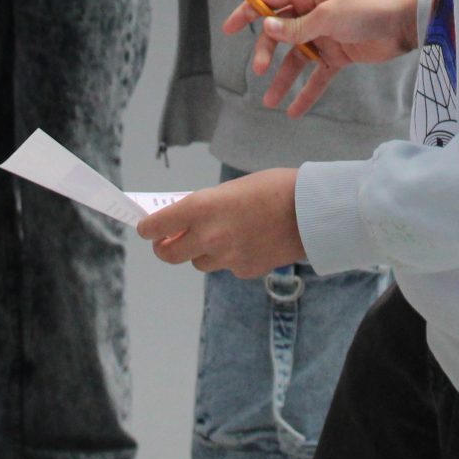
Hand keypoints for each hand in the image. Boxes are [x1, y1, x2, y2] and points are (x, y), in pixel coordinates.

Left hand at [136, 168, 304, 278]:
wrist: (312, 211)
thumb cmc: (274, 188)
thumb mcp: (231, 189)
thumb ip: (205, 205)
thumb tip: (184, 217)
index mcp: (201, 207)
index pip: (155, 226)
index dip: (147, 228)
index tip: (146, 227)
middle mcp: (208, 236)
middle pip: (168, 254)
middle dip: (165, 247)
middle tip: (168, 241)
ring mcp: (226, 257)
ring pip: (199, 262)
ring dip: (201, 252)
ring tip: (220, 235)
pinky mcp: (244, 270)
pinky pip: (226, 266)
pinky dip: (230, 257)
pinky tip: (248, 241)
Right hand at [222, 0, 421, 119]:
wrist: (405, 24)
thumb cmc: (368, 8)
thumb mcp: (329, 15)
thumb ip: (297, 26)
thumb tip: (266, 26)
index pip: (269, 0)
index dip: (247, 12)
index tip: (228, 29)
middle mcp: (312, 13)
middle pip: (278, 33)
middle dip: (266, 51)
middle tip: (258, 71)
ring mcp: (324, 36)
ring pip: (295, 59)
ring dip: (282, 79)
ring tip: (270, 101)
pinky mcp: (338, 56)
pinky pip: (316, 76)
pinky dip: (306, 93)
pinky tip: (293, 112)